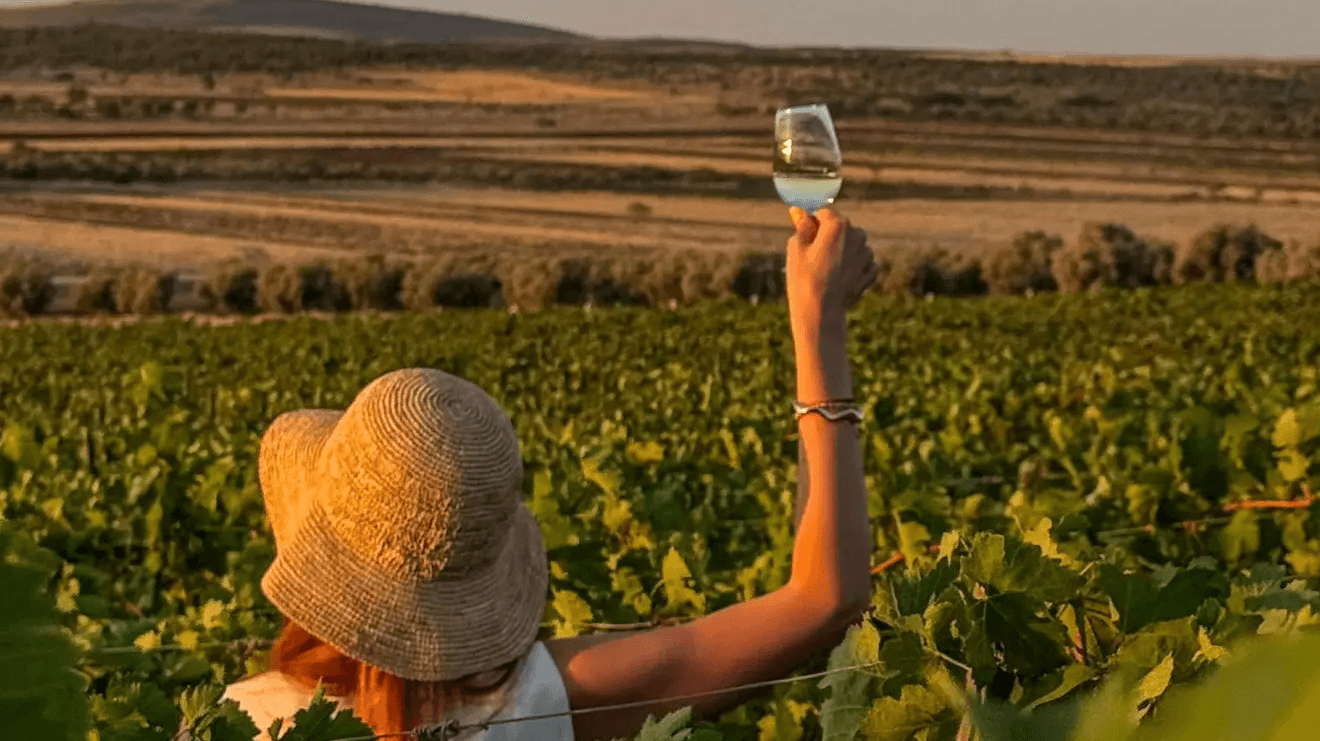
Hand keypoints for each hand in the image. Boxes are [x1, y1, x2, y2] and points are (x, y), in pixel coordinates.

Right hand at [785, 207, 878, 344]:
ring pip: (854, 245)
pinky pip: (861, 262)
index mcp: (838, 225)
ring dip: (843, 251)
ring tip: (826, 271)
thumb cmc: (803, 279)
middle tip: (813, 256)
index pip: (824, 213)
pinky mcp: (871, 272)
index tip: (805, 237)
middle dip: (830, 236)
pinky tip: (838, 280)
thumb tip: (798, 210)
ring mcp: (867, 255)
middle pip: (842, 228)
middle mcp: (857, 235)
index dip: (813, 223)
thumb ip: (801, 225)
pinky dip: (852, 267)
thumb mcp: (796, 248)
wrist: (821, 314)